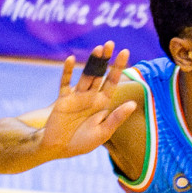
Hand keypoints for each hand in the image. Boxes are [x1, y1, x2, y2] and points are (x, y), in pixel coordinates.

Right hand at [38, 42, 137, 159]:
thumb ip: (116, 118)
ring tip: (99, 49)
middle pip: (100, 74)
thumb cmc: (82, 142)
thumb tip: (132, 104)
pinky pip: (65, 83)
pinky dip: (67, 72)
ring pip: (86, 76)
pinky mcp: (63, 100)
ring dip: (92, 62)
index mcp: (102, 103)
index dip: (118, 68)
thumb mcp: (103, 132)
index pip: (112, 82)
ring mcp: (76, 97)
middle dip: (105, 60)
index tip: (125, 52)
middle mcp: (90, 97)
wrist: (59, 149)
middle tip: (110, 43)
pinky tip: (71, 59)